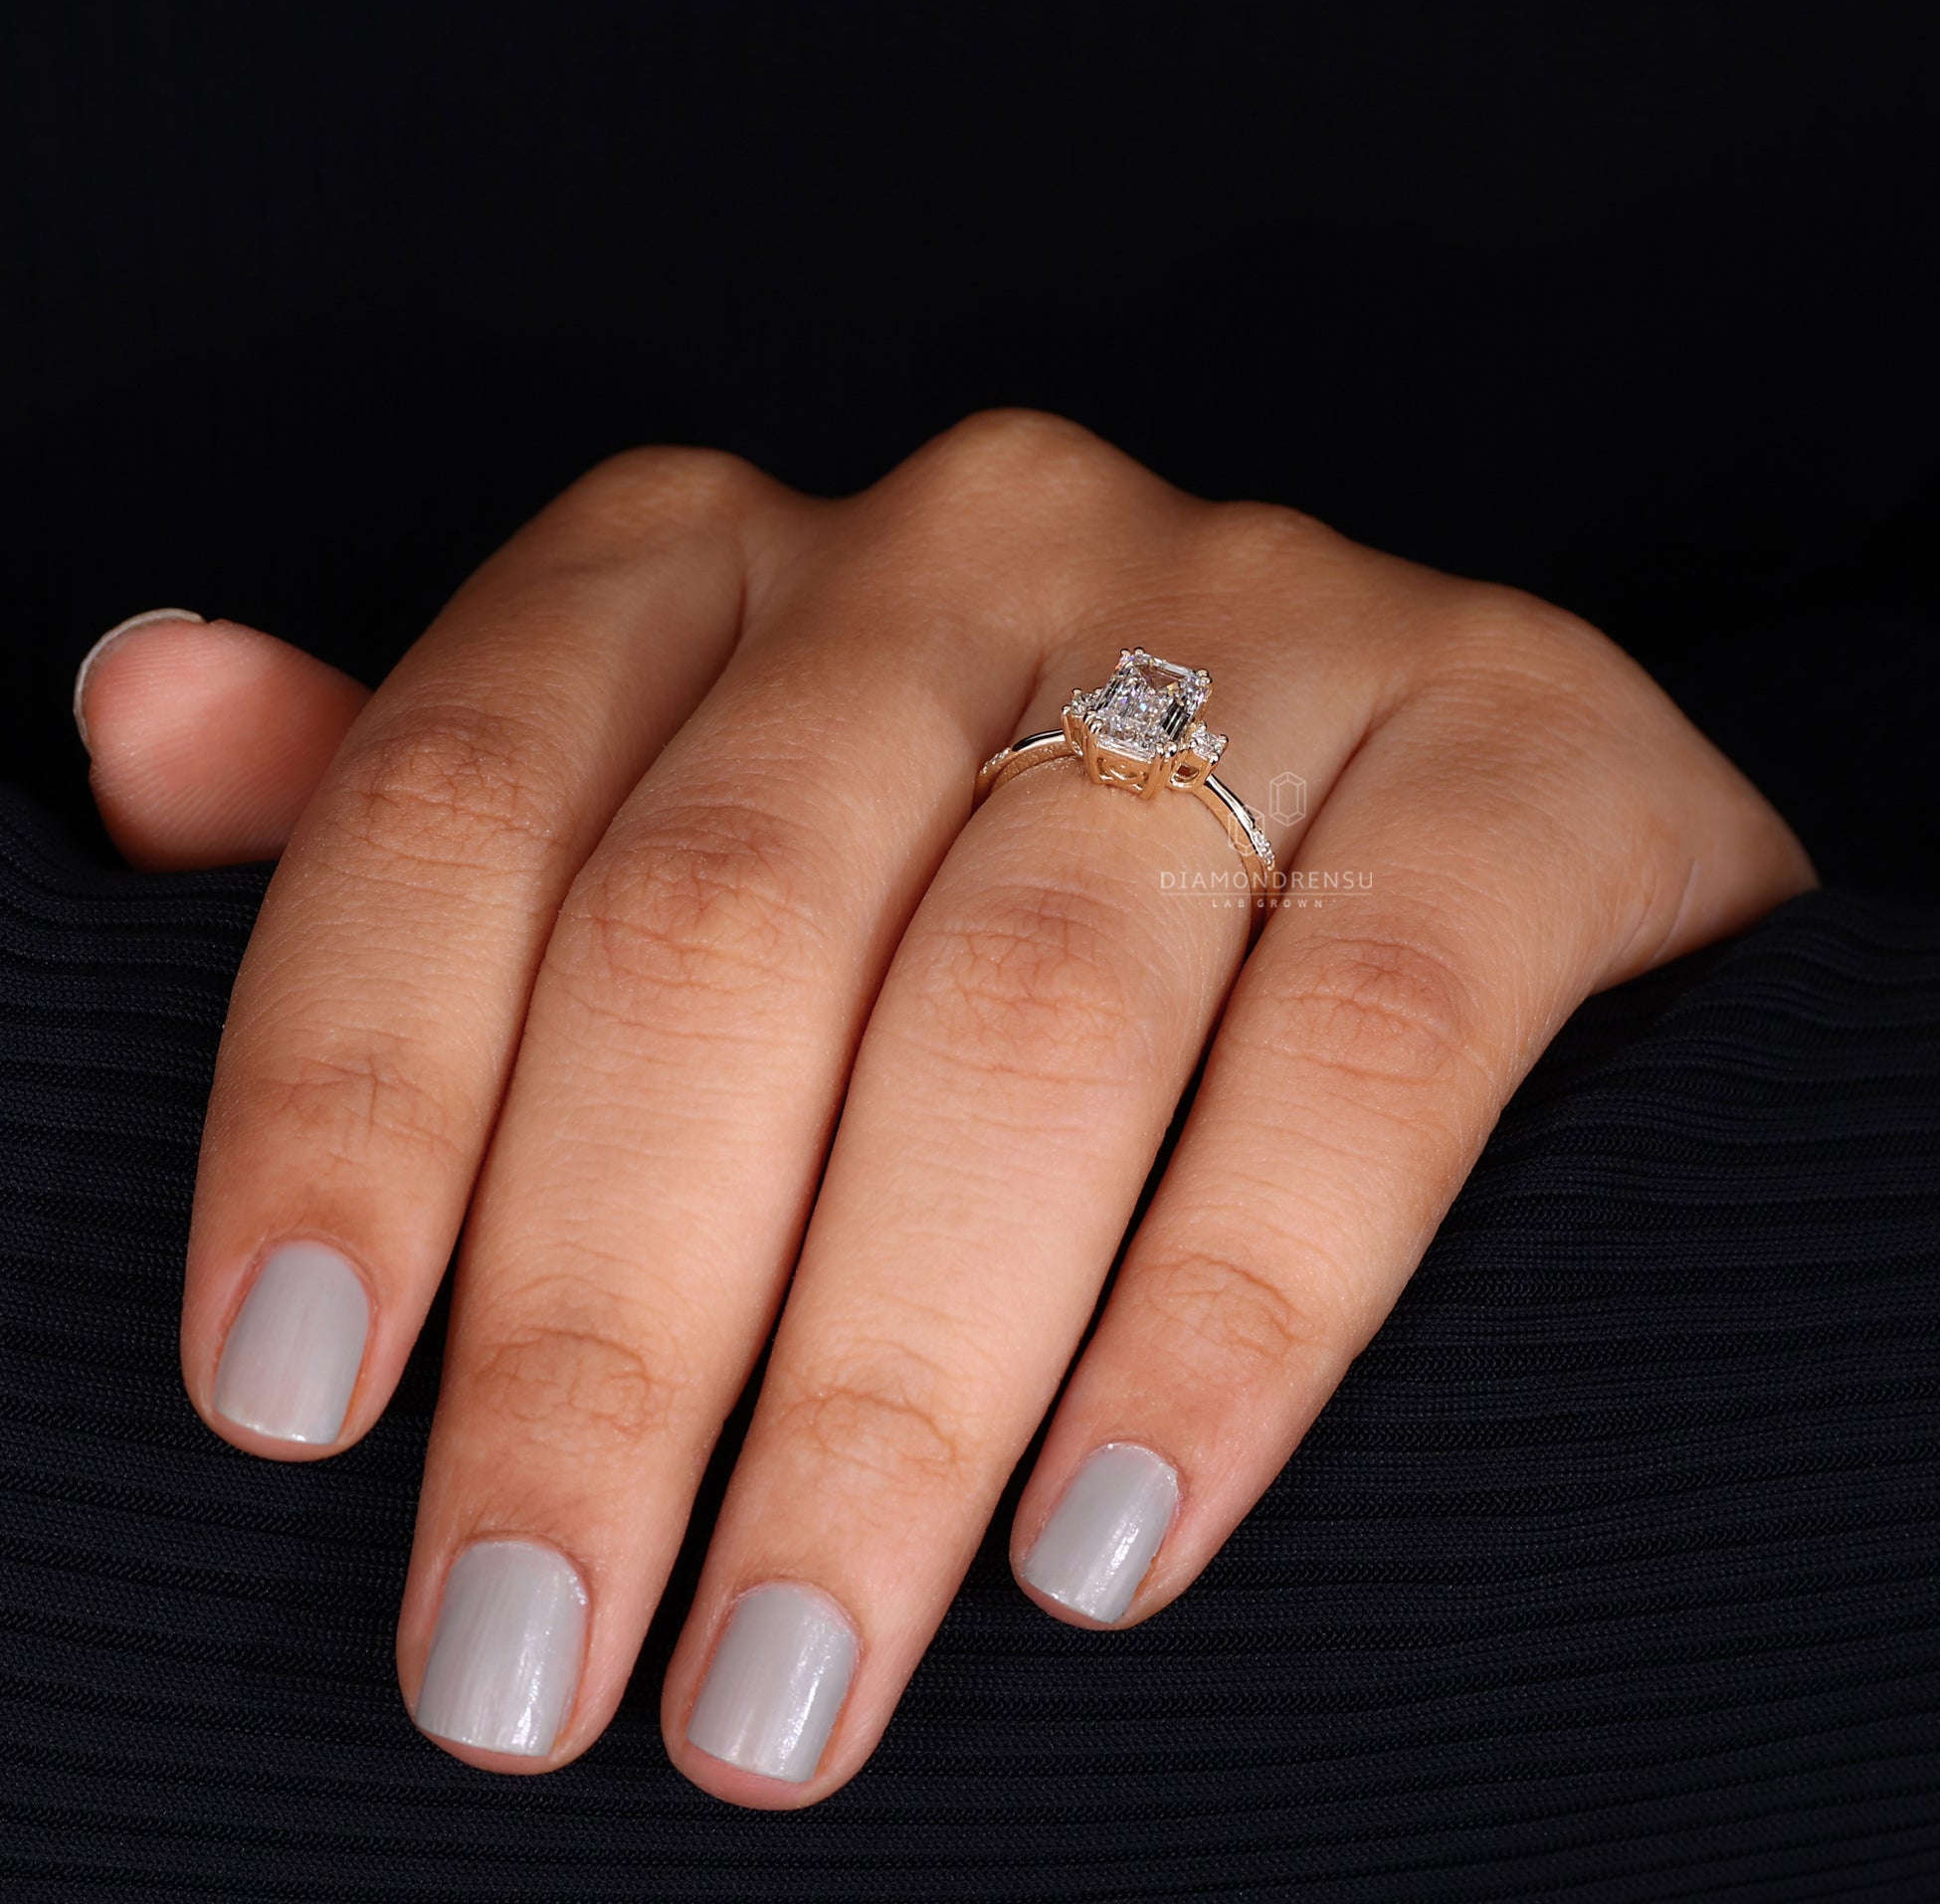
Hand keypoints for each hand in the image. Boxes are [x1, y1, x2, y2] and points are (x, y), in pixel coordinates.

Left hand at [77, 412, 1813, 1804]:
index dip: (353, 1091)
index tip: (294, 1411)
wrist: (1443, 841)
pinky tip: (1113, 1541)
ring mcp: (1277, 612)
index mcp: (736, 552)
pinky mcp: (1525, 744)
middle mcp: (988, 536)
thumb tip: (144, 714)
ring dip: (892, 1379)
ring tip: (788, 1674)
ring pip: (1036, 1001)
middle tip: (535, 1666)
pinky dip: (1234, 1295)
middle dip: (613, 1329)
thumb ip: (434, 822)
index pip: (467, 783)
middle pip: (736, 923)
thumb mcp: (692, 834)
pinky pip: (1371, 1026)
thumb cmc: (984, 894)